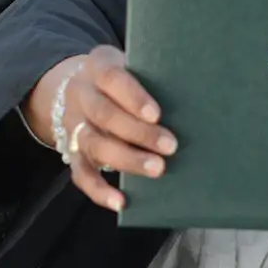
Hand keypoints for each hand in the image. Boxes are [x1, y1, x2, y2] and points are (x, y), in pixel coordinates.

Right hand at [25, 46, 176, 211]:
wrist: (81, 85)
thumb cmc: (123, 78)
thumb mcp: (133, 66)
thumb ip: (153, 78)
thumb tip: (195, 103)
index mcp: (97, 66)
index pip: (111, 77)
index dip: (133, 96)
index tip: (156, 114)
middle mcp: (81, 95)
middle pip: (104, 114)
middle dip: (138, 133)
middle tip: (170, 146)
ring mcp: (73, 125)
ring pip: (94, 144)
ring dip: (126, 159)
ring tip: (157, 169)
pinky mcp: (71, 153)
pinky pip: (80, 174)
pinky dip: (99, 190)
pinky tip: (120, 202)